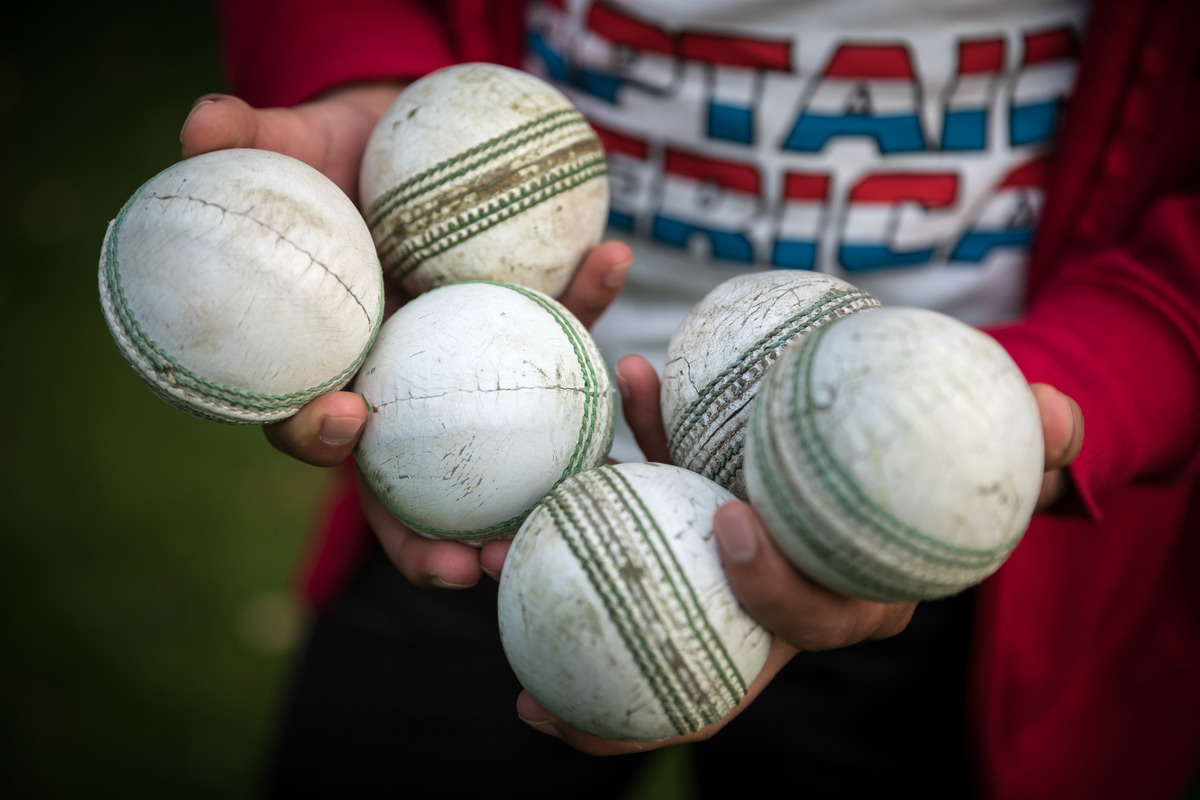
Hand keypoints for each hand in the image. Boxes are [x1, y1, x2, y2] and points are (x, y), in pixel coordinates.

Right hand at [180, 86, 632, 587]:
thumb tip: (200, 122)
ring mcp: (463, 371)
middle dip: (436, 541)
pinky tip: (609, 257)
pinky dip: (584, 298)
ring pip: (499, 450)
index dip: (320, 439)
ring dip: (539, 484)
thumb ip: (244, 142)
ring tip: (583, 494)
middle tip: (477, 564)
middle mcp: (397, 388)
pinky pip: (556, 328)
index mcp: (326, 365)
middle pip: (408, 487)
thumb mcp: (282, 146)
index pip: (308, 425)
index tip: (350, 421)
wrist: (388, 134)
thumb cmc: (323, 156)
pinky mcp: (519, 330)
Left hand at [521, 359, 1085, 751]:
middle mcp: (779, 619)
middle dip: (643, 669)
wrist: (890, 465)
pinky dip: (575, 580)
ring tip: (505, 627)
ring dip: (581, 656)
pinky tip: (510, 551)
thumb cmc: (932, 459)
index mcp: (853, 601)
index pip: (820, 620)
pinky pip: (627, 584)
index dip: (780, 590)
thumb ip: (1032, 436)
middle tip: (575, 600)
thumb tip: (1059, 415)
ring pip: (655, 640)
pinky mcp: (684, 571)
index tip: (734, 522)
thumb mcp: (987, 445)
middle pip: (715, 664)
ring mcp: (725, 603)